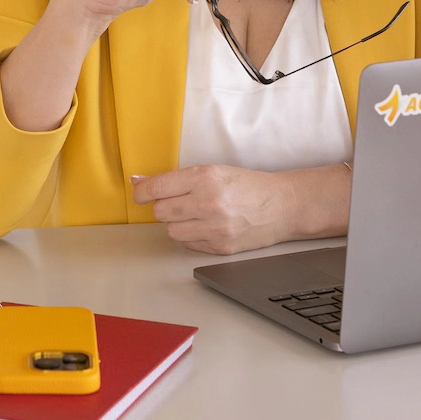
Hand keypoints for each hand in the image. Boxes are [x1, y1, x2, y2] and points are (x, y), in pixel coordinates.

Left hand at [131, 165, 296, 254]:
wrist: (281, 205)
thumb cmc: (247, 185)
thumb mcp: (213, 171)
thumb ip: (175, 179)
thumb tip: (139, 182)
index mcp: (205, 177)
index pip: (157, 188)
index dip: (142, 192)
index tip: (140, 193)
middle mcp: (208, 202)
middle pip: (160, 211)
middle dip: (164, 206)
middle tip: (178, 201)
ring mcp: (215, 228)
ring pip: (171, 231)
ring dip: (177, 222)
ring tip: (195, 213)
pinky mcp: (220, 247)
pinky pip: (187, 244)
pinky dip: (191, 235)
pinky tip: (206, 225)